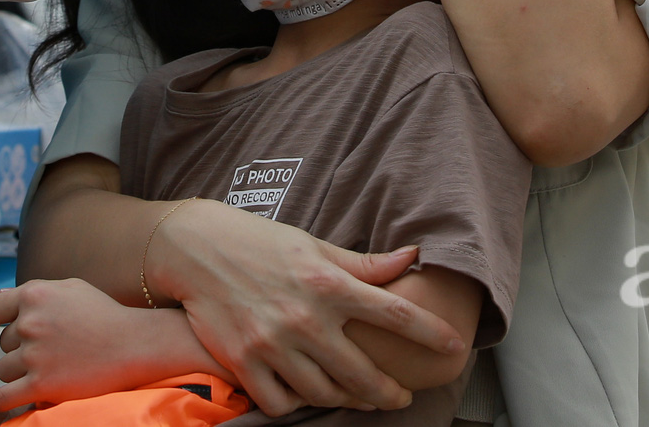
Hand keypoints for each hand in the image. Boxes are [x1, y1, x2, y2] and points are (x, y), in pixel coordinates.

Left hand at [0, 278, 186, 411]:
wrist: (134, 345)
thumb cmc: (105, 315)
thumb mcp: (71, 289)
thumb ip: (36, 291)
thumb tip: (0, 297)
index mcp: (34, 294)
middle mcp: (30, 322)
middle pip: (3, 344)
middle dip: (18, 350)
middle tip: (48, 353)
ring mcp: (35, 354)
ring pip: (4, 369)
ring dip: (18, 374)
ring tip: (47, 370)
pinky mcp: (41, 384)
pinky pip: (3, 397)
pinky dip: (2, 401)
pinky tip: (12, 399)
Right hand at [146, 200, 463, 416]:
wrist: (194, 249)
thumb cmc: (260, 243)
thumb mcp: (314, 246)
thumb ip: (363, 263)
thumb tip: (411, 257)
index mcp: (328, 283)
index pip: (394, 313)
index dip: (430, 333)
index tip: (454, 346)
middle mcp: (305, 317)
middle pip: (364, 372)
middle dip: (390, 392)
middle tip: (400, 395)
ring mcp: (274, 343)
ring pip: (326, 393)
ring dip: (349, 400)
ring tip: (358, 397)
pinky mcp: (245, 362)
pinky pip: (282, 402)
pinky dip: (299, 404)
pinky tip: (308, 394)